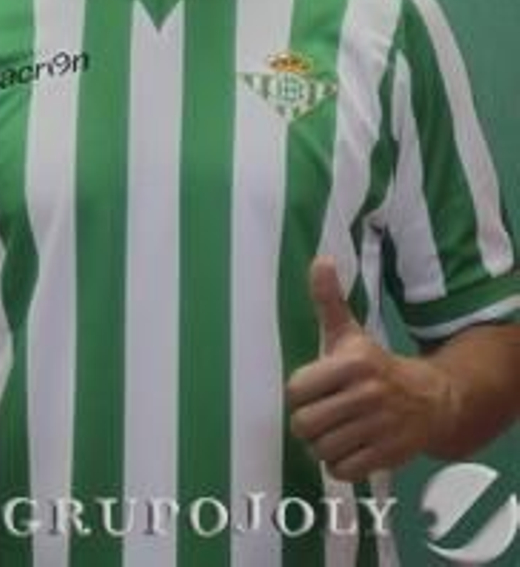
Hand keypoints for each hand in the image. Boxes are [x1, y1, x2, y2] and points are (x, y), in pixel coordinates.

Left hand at [286, 257, 454, 481]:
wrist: (434, 399)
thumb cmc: (377, 366)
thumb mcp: (350, 333)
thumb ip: (328, 300)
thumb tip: (320, 259)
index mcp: (352, 363)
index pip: (296, 390)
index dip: (300, 393)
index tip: (313, 390)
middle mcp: (367, 395)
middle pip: (304, 423)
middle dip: (307, 423)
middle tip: (321, 416)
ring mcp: (379, 427)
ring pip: (321, 449)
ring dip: (323, 446)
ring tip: (336, 432)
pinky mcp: (389, 455)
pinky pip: (342, 470)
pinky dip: (340, 465)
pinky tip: (350, 449)